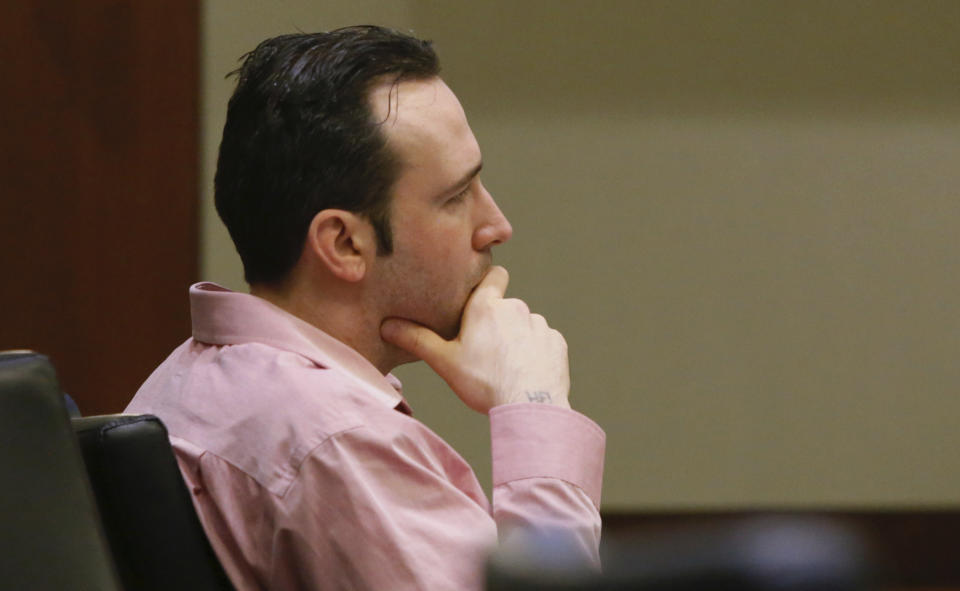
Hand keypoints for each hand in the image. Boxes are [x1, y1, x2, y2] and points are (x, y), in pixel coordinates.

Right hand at [380, 266, 569, 413]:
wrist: (529, 406)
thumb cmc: (485, 383)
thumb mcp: (444, 362)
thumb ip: (416, 340)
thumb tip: (387, 326)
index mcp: (486, 307)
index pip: (495, 275)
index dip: (489, 282)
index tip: (481, 295)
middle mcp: (516, 308)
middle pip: (506, 307)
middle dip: (497, 323)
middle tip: (484, 350)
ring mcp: (539, 325)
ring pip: (525, 326)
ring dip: (517, 339)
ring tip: (505, 367)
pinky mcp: (556, 343)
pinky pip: (543, 343)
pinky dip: (536, 354)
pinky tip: (525, 374)